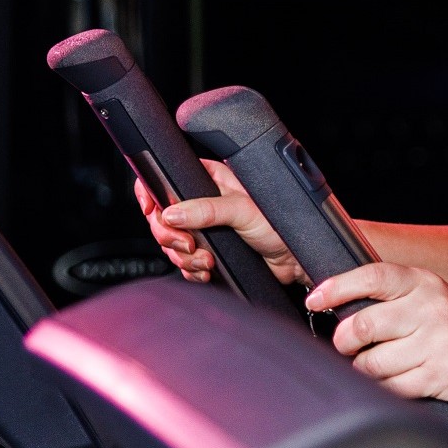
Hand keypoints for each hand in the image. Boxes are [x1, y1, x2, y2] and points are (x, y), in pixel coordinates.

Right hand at [136, 160, 305, 286]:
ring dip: (184, 256)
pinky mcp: (209, 251)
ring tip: (207, 259)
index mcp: (213, 179)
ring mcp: (205, 228)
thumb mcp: (243, 210)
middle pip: (163, 216)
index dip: (153, 192)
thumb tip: (172, 212)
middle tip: (189, 243)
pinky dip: (192, 269)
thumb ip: (207, 210)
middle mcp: (205, 202)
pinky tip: (208, 269)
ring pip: (171, 243)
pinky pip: (184, 262)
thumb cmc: (282, 224)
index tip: (151, 209)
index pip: (169, 178)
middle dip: (170, 235)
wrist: (295, 259)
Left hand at [308, 262, 447, 410]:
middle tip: (347, 347)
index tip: (316, 299)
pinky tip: (398, 383)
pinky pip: (393, 388)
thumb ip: (394, 298)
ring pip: (373, 363)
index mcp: (425, 283)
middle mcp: (432, 308)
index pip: (374, 276)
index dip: (338, 286)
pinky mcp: (443, 375)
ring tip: (380, 368)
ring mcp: (439, 342)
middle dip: (344, 342)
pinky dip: (386, 390)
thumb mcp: (432, 298)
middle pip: (364, 325)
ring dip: (366, 372)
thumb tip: (338, 308)